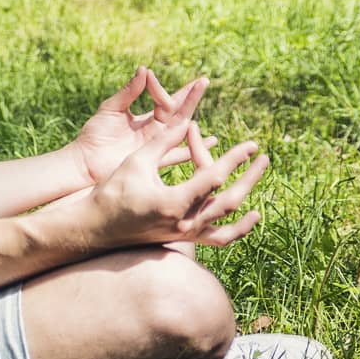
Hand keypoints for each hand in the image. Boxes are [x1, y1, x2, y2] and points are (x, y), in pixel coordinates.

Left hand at [72, 66, 212, 187]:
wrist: (85, 163)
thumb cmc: (93, 136)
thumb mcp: (111, 109)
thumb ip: (129, 92)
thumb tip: (144, 69)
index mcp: (143, 118)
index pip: (162, 100)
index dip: (160, 89)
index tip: (152, 78)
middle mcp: (153, 131)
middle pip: (178, 113)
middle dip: (191, 97)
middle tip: (204, 81)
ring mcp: (156, 146)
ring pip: (181, 130)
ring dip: (194, 118)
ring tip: (209, 109)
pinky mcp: (155, 160)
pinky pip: (178, 154)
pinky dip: (194, 149)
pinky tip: (210, 143)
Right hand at [85, 114, 268, 251]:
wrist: (96, 228)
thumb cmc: (112, 192)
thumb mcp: (137, 161)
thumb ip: (164, 141)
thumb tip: (186, 119)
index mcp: (173, 203)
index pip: (214, 177)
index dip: (234, 158)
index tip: (249, 144)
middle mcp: (184, 223)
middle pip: (230, 200)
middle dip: (249, 176)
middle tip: (262, 157)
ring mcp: (186, 235)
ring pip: (229, 221)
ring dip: (248, 198)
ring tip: (259, 180)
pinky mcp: (184, 239)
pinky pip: (219, 238)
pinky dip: (238, 229)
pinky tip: (251, 215)